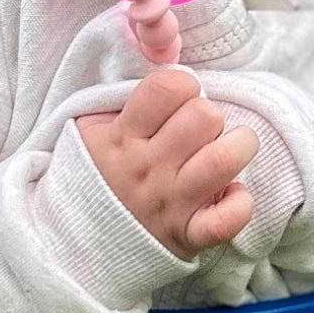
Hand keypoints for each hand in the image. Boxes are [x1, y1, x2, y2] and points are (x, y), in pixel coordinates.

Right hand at [77, 67, 258, 259]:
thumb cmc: (93, 176)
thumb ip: (119, 101)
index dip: (183, 84)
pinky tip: (231, 193)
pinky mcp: (186, 235)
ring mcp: (169, 203)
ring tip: (231, 148)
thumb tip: (162, 70)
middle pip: (204, 117)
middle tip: (201, 131)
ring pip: (223, 160)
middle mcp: (147, 168)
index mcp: (122, 136)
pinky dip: (239, 204)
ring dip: (239, 147)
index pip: (168, 87)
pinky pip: (227, 220)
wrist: (74, 243)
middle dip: (210, 115)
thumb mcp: (89, 131)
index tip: (180, 99)